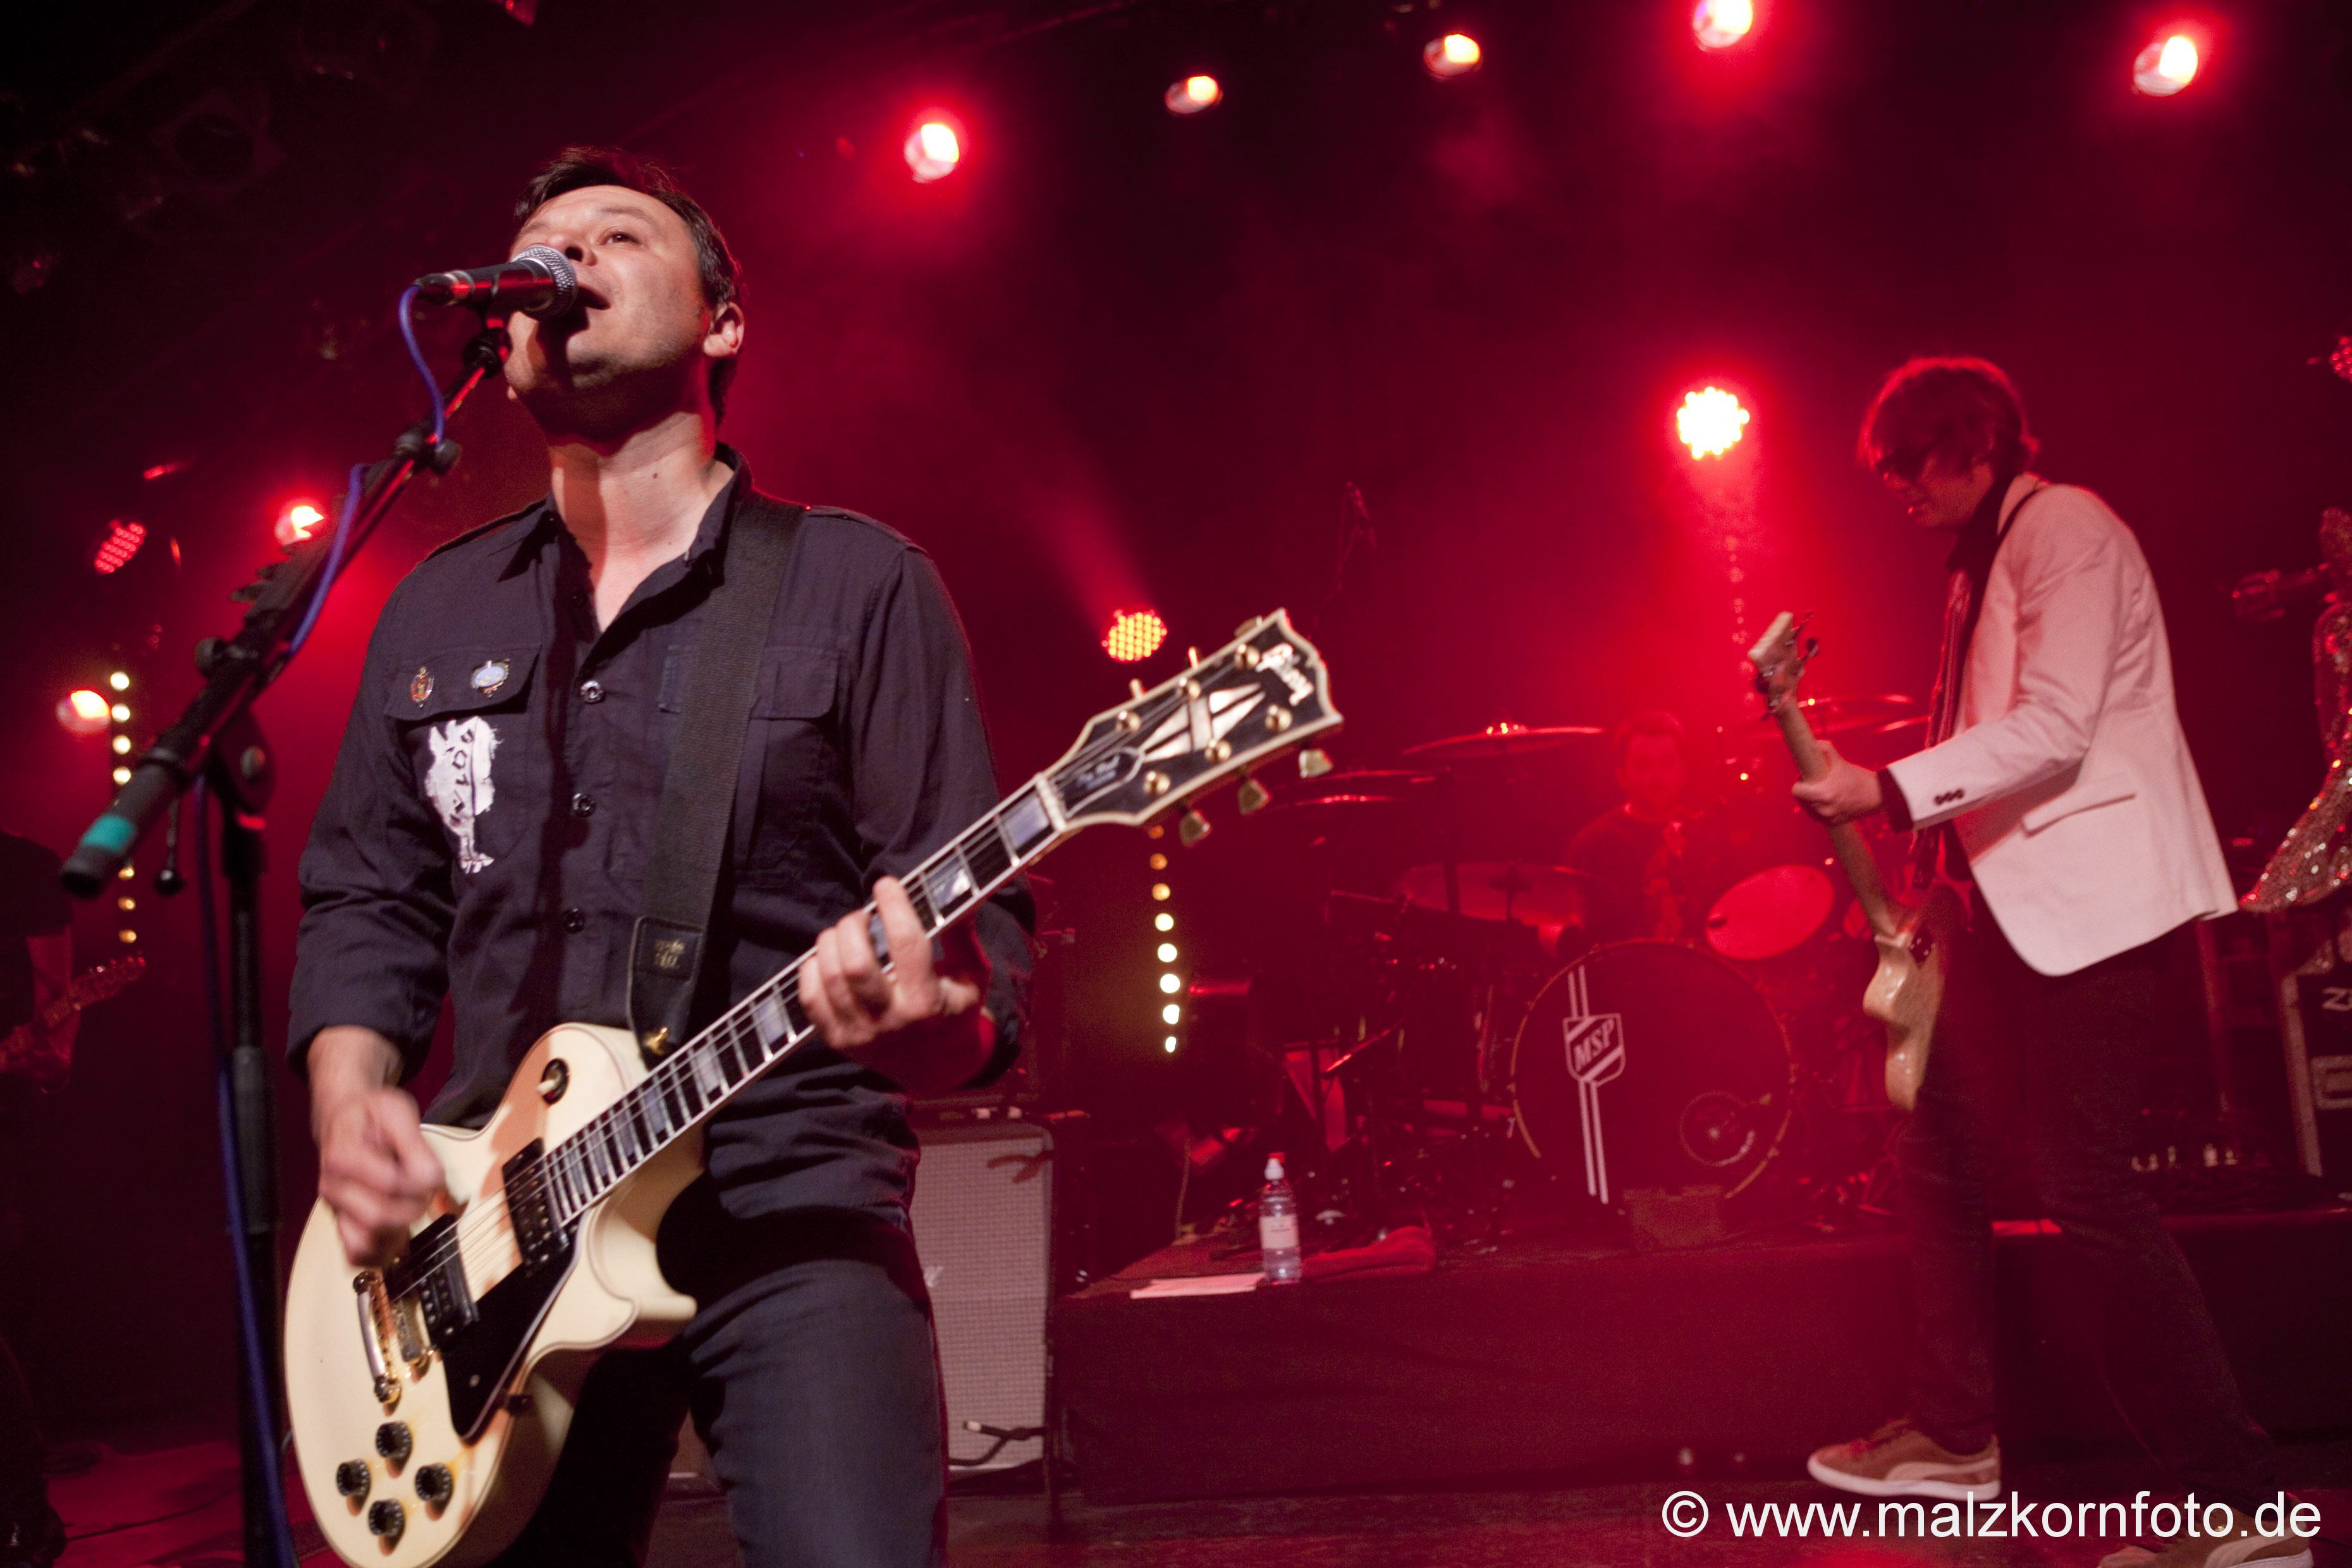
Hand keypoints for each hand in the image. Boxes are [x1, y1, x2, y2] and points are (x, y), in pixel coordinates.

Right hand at [315, 1085, 444, 1267]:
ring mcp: (336, 1208)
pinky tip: (399, 1239)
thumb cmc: (370, 1114)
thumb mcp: (396, 1111)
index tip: (433, 1171)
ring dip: (400, 1232)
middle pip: (379, 1216)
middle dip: (414, 1206)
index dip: (422, 1182)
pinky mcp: (342, 1222)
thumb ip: (415, 1144)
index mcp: (342, 1155)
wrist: (344, 1118)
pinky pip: (356, 1254)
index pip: (390, 1183)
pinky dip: (380, 1254)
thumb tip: (432, 1179)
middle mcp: (333, 1186)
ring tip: (411, 1208)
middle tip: (426, 1190)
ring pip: (366, 1242)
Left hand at [799, 877, 993, 1094]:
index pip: (905, 943)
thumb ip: (962, 934)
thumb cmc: (955, 1010)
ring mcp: (860, 1034)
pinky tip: (827, 959)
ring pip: (830, 977)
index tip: (886, 885)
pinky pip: (809, 998)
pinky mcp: (838, 1041)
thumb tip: (958, 889)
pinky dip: (812, 969)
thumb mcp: (972, 975)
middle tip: (861, 917)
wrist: (938, 1067)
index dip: (893, 906)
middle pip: (855, 963)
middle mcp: (891, 1020)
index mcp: (927, 1002)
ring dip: (831, 942)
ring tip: (845, 934)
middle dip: (853, 925)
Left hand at [1791, 741, 1883, 825]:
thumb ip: (1824, 749)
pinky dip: (1818, 808)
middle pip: (1800, 800)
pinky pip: (1816, 815)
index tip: (1805, 777)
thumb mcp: (1840, 761)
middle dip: (1805, 790)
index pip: (1796, 792)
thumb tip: (1813, 742)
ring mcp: (1828, 818)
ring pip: (1808, 808)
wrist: (1878, 796)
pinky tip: (1825, 800)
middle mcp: (1824, 809)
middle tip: (1814, 782)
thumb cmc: (1859, 778)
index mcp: (1823, 794)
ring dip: (1810, 800)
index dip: (1799, 782)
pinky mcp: (1832, 823)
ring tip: (1820, 790)